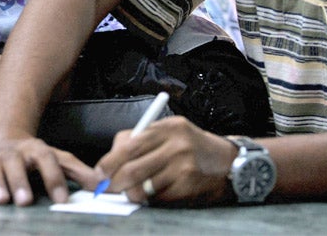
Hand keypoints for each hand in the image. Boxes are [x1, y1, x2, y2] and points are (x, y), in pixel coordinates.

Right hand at [0, 130, 100, 205]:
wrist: (1, 137)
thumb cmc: (33, 155)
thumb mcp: (56, 158)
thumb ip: (77, 171)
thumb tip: (102, 185)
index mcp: (37, 150)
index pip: (48, 160)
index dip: (55, 178)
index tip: (62, 198)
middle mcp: (15, 153)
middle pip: (17, 164)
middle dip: (21, 182)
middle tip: (25, 200)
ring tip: (2, 201)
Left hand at [95, 116, 236, 205]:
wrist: (226, 161)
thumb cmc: (190, 146)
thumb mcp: (168, 132)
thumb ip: (141, 140)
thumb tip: (110, 161)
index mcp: (167, 127)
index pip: (130, 144)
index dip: (110, 161)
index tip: (100, 172)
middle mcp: (176, 144)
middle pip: (133, 167)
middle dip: (115, 181)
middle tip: (107, 188)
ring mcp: (183, 166)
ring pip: (143, 186)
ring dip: (131, 193)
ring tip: (130, 192)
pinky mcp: (188, 186)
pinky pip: (158, 198)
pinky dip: (149, 199)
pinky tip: (152, 195)